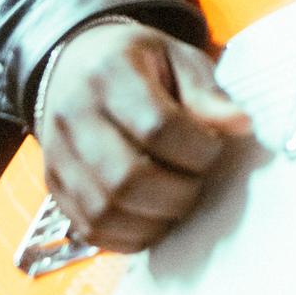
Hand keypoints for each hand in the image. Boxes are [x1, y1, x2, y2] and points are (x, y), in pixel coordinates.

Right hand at [36, 21, 249, 252]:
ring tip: (178, 200)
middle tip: (198, 181)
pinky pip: (90, 229)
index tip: (215, 148)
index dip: (197, 148)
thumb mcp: (178, 58)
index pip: (157, 126)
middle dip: (178, 192)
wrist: (78, 63)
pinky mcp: (54, 185)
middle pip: (127, 178)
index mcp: (109, 72)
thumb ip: (207, 93)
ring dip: (156, 219)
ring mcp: (58, 155)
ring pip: (105, 211)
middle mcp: (73, 115)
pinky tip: (154, 218)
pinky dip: (129, 235)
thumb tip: (241, 126)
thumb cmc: (139, 62)